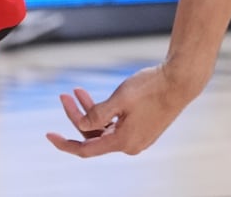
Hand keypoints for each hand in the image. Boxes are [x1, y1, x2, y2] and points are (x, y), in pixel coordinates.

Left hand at [44, 66, 195, 158]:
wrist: (180, 81)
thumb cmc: (152, 87)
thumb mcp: (120, 98)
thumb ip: (97, 114)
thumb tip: (82, 126)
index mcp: (123, 141)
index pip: (85, 149)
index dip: (65, 144)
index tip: (49, 135)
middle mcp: (130, 145)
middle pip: (94, 136)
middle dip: (77, 116)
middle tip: (66, 95)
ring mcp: (137, 138)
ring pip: (104, 129)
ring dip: (90, 112)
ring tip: (77, 91)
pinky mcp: (142, 129)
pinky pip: (116, 126)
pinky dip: (104, 113)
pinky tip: (97, 98)